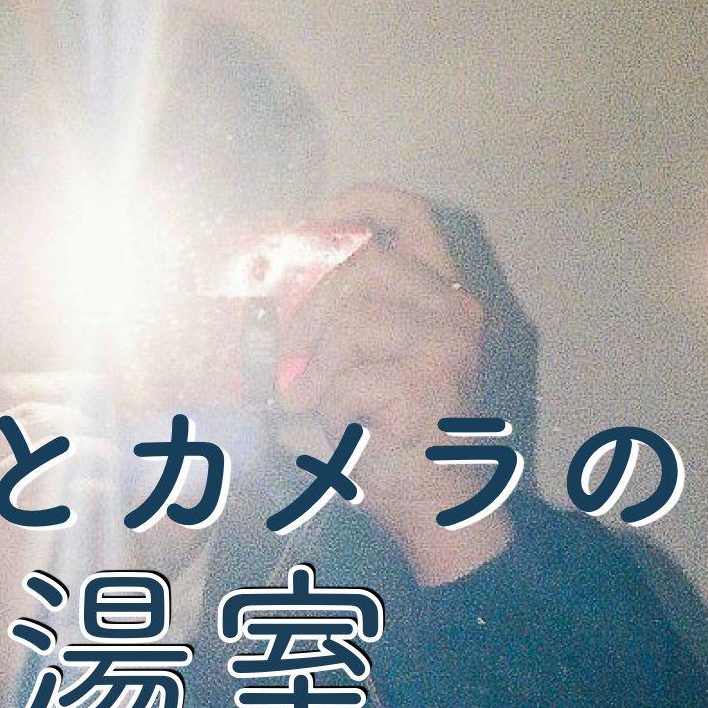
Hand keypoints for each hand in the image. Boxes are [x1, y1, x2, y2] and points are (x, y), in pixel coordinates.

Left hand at [279, 181, 514, 584]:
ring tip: (311, 403)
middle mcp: (454, 309)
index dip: (358, 204)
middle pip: (364, 265)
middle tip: (285, 359)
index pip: (410, 215)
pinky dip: (332, 409)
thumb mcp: (351, 361)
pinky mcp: (432, 385)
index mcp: (439, 293)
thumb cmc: (384, 431)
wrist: (432, 502)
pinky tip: (346, 430)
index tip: (310, 221)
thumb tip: (254, 280)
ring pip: (355, 320)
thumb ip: (323, 318)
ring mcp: (450, 345)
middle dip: (307, 309)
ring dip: (316, 367)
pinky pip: (353, 379)